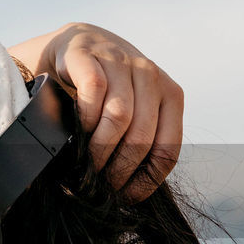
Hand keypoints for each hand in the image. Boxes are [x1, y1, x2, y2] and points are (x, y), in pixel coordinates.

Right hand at [9, 23, 183, 202]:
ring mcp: (120, 61)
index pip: (168, 149)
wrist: (74, 46)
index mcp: (170, 94)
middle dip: (119, 169)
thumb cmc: (103, 89)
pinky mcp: (89, 55)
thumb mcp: (131, 110)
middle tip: (101, 186)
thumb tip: (131, 192)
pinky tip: (78, 131)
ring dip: (101, 149)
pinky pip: (94, 91)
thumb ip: (140, 139)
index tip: (124, 197)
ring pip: (119, 116)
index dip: (146, 180)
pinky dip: (85, 118)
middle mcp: (151, 75)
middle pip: (142, 136)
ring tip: (88, 166)